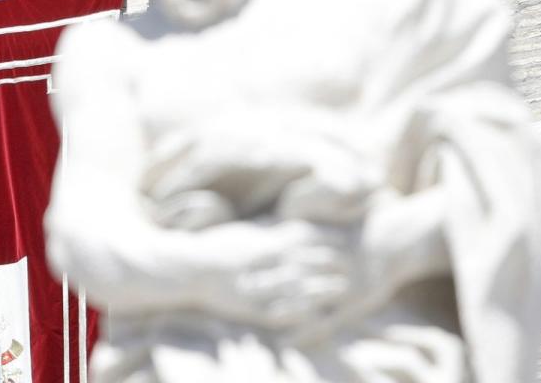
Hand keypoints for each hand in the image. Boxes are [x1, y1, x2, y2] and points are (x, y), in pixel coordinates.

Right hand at [201, 220, 351, 330]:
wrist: (190, 268)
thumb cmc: (219, 247)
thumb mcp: (247, 234)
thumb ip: (272, 233)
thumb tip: (296, 227)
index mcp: (264, 241)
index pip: (303, 237)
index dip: (326, 239)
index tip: (344, 240)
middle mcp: (263, 261)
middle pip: (305, 260)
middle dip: (330, 262)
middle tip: (350, 264)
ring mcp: (257, 285)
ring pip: (296, 286)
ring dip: (321, 287)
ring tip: (343, 288)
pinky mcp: (250, 308)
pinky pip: (278, 313)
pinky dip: (297, 313)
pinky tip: (315, 314)